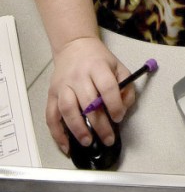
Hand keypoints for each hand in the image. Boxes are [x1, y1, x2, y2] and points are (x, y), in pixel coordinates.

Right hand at [47, 37, 133, 152]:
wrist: (74, 46)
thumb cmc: (98, 59)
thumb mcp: (117, 66)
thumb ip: (125, 85)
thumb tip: (124, 107)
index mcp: (97, 66)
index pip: (107, 87)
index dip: (114, 105)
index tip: (118, 117)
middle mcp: (78, 76)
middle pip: (88, 102)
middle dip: (99, 124)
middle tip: (108, 138)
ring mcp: (63, 85)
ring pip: (68, 110)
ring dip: (77, 129)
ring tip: (88, 141)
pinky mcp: (51, 94)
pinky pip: (51, 116)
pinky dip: (57, 133)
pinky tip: (66, 145)